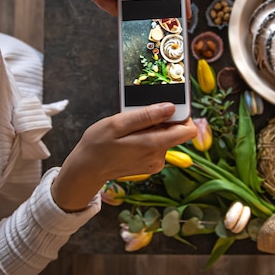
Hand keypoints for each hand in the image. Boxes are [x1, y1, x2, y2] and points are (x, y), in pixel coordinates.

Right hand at [51, 103, 196, 211]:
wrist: (87, 169)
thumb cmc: (97, 145)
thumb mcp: (117, 124)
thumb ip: (146, 116)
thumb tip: (171, 108)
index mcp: (153, 145)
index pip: (188, 130)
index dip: (182, 115)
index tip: (168, 106)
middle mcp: (159, 156)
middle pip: (176, 131)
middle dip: (162, 119)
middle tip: (139, 116)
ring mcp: (155, 162)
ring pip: (165, 136)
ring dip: (152, 127)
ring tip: (130, 128)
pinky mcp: (151, 164)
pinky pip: (157, 144)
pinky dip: (147, 136)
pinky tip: (130, 137)